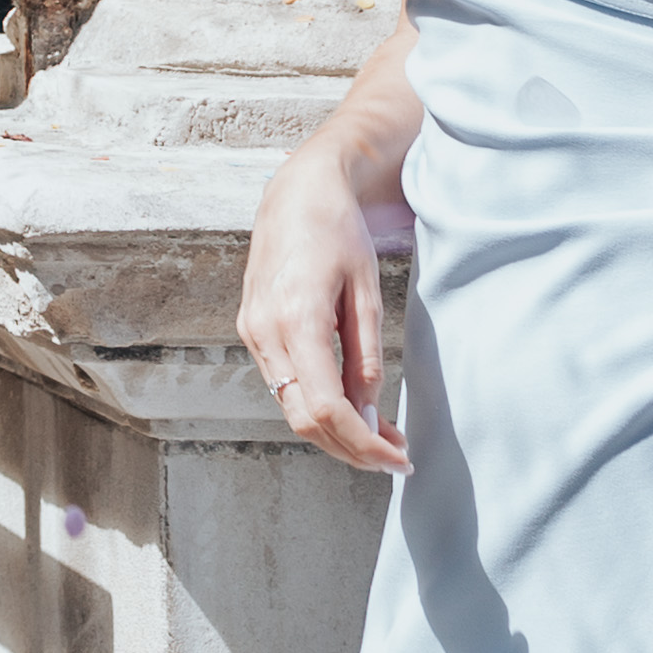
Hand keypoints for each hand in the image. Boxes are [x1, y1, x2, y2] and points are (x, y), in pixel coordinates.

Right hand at [233, 130, 411, 472]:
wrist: (295, 192)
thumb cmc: (336, 231)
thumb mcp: (366, 291)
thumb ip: (366, 357)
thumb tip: (370, 417)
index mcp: (296, 319)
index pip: (326, 409)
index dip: (364, 444)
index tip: (399, 459)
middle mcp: (264, 332)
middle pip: (303, 420)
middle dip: (351, 449)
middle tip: (396, 456)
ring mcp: (252, 332)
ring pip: (291, 408)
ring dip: (336, 432)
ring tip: (382, 435)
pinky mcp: (253, 331)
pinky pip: (284, 385)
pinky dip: (318, 406)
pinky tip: (352, 407)